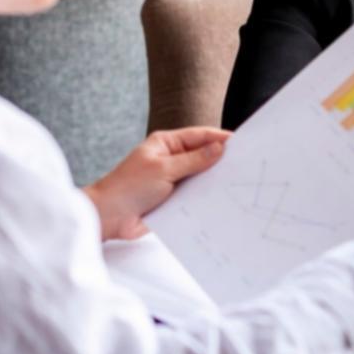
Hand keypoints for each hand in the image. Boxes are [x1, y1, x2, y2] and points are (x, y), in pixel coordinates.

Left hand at [84, 127, 230, 240]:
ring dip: (214, 181)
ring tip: (237, 184)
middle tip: (245, 164)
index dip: (220, 138)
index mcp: (167, 144)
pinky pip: (195, 196)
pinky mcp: (174, 199)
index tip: (241, 143)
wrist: (108, 217)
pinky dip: (206, 198)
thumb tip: (219, 149)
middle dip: (221, 160)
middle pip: (203, 156)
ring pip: (201, 177)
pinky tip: (221, 201)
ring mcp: (173, 180)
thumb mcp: (164, 169)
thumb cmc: (128, 187)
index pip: (199, 136)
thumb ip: (193, 160)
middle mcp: (172, 159)